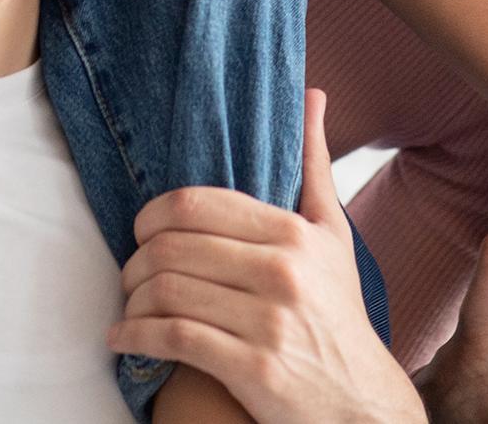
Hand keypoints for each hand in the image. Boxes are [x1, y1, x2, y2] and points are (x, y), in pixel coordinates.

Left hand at [110, 90, 423, 423]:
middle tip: (130, 271)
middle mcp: (281, 272)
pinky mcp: (254, 369)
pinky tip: (124, 339)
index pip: (195, 204)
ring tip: (128, 305)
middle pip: (173, 247)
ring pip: (168, 291)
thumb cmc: (340, 312)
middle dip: (136, 259)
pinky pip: (175, 339)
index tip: (142, 229)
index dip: (153, 214)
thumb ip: (315, 164)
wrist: (362, 403)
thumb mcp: (333, 234)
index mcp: (292, 233)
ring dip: (132, 299)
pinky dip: (136, 336)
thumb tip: (312, 94)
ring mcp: (267, 322)